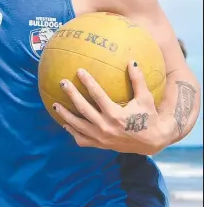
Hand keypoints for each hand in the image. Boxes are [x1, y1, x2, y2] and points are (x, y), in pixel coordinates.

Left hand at [53, 61, 168, 154]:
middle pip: (83, 108)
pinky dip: (72, 132)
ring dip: (65, 115)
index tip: (79, 71)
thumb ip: (138, 80)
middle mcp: (106, 127)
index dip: (87, 82)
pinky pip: (82, 139)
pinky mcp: (100, 145)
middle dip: (71, 95)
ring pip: (78, 125)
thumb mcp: (146, 98)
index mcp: (116, 115)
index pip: (97, 95)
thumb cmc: (149, 117)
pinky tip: (65, 124)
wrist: (152, 142)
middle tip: (62, 83)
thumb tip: (131, 61)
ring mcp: (101, 138)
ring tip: (55, 105)